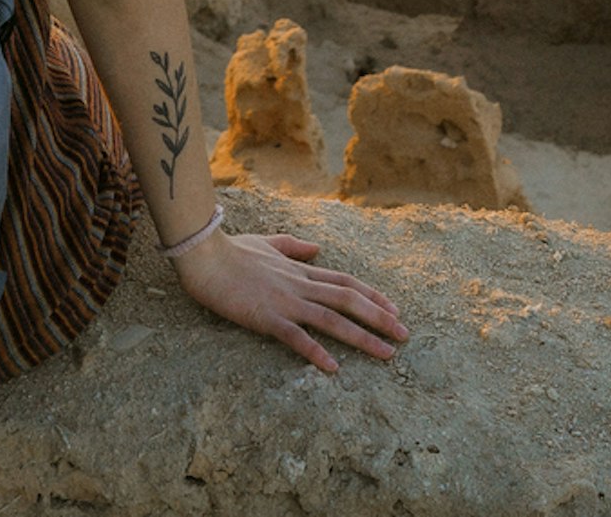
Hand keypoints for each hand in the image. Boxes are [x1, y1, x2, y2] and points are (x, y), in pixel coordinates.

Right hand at [171, 225, 407, 371]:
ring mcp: (285, 301)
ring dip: (363, 337)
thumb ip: (294, 246)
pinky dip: (316, 352)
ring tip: (387, 354)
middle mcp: (300, 285)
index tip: (395, 309)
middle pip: (349, 300)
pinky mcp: (266, 317)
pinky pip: (296, 337)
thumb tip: (317, 249)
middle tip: (405, 335)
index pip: (345, 282)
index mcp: (300, 271)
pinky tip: (333, 368)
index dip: (373, 296)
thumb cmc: (231, 250)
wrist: (205, 256)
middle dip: (380, 318)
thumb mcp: (267, 243)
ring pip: (332, 319)